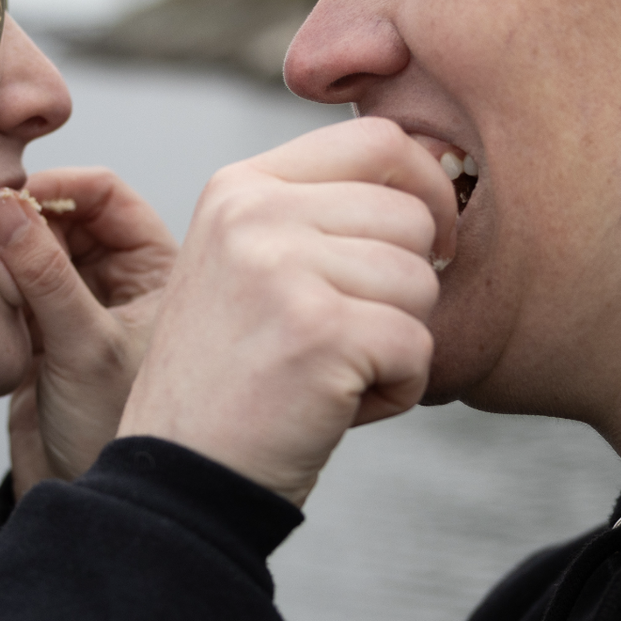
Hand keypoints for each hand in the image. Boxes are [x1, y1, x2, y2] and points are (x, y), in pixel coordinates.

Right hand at [0, 169, 177, 491]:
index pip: (108, 195)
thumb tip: (1, 205)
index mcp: (159, 271)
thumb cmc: (120, 437)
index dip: (59, 188)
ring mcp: (81, 309)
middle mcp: (122, 283)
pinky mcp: (42, 338)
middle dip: (22, 216)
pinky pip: (12, 289)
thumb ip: (43, 273)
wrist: (95, 510)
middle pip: (65, 216)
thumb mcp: (85, 347)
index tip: (9, 197)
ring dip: (2, 251)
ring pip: (34, 251)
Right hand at [118, 117, 454, 503]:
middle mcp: (255, 213)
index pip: (377, 140)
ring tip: (333, 374)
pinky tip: (336, 407)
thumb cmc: (236, 382)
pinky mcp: (319, 331)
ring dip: (399, 343)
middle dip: (406, 287)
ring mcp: (282, 268)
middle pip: (411, 215)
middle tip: (347, 338)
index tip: (420, 246)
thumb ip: (319, 215)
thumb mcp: (253, 268)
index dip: (424, 190)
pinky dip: (397, 391)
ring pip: (421, 283)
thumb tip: (438, 171)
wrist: (182, 479)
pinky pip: (420, 347)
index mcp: (240, 187)